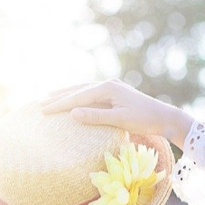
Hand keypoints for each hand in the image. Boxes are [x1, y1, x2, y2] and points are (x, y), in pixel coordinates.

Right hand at [39, 79, 194, 148]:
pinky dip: (79, 97)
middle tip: (40, 104)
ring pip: (84, 90)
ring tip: (51, 98)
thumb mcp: (120, 120)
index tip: (43, 110)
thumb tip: (73, 113)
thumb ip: (96, 116)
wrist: (165, 117)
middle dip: (59, 97)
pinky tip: (74, 100)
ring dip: (67, 94)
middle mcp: (108, 84)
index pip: (78, 96)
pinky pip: (91, 94)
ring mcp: (112, 88)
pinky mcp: (115, 94)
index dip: (60, 104)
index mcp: (107, 88)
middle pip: (78, 90)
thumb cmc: (144, 120)